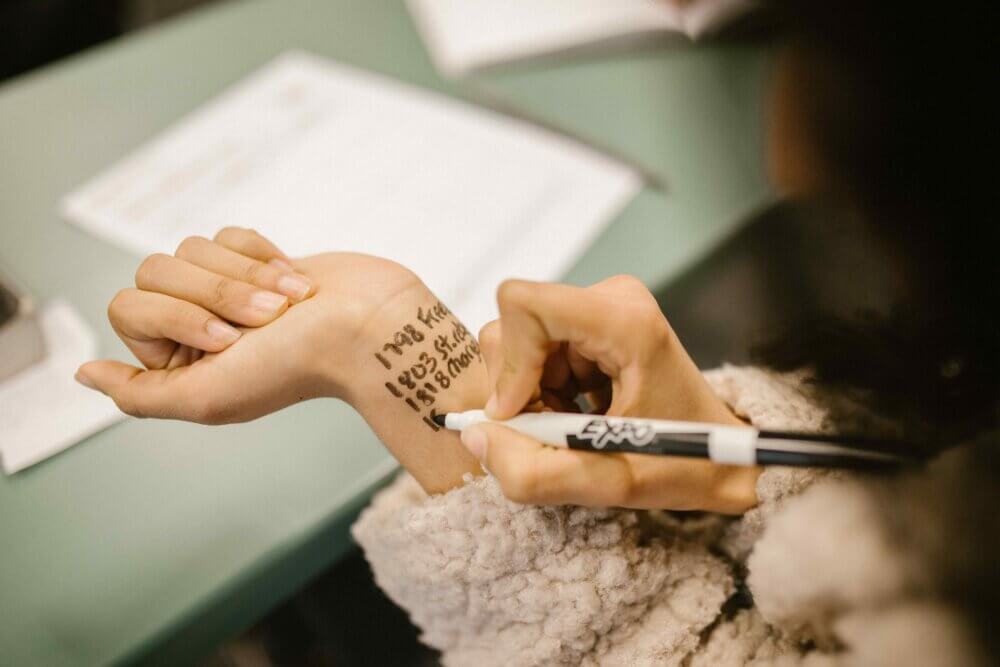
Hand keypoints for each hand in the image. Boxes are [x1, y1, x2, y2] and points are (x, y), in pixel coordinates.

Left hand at [76, 228, 426, 422]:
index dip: (176, 316)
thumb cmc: (295, 366)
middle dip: (215, 292)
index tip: (230, 340)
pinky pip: (229, 232)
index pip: (129, 307)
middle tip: (264, 321)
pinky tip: (296, 283)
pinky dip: (264, 254)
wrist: (368, 328)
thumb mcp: (206, 398)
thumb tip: (84, 375)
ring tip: (288, 304)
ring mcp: (228, 289)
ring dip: (247, 275)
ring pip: (193, 247)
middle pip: (155, 270)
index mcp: (179, 361)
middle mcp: (197, 325)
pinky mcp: (258, 259)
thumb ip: (138, 395)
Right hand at [462, 276, 758, 513]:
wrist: (723, 455)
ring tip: (574, 426)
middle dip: (519, 390)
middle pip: (513, 328)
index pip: (525, 304)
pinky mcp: (592, 321)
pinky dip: (543, 393)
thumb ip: (532, 471)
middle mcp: (611, 299)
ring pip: (517, 344)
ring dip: (531, 397)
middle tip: (557, 431)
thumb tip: (474, 435)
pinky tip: (579, 415)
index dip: (510, 364)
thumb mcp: (608, 483)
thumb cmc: (683, 463)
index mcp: (625, 321)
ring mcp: (602, 307)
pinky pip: (534, 352)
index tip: (522, 412)